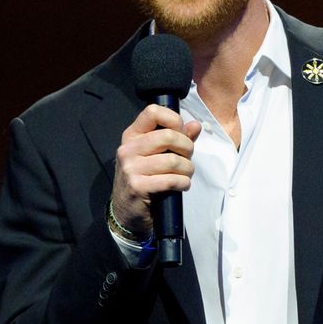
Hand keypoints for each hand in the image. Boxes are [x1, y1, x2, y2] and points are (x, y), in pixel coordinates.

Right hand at [110, 104, 202, 234]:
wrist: (127, 211)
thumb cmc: (145, 179)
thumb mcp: (157, 155)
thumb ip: (178, 139)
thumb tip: (196, 125)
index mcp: (132, 136)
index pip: (153, 112)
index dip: (174, 119)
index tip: (181, 133)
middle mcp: (128, 149)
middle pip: (168, 136)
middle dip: (187, 148)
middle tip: (188, 159)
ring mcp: (131, 168)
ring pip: (173, 160)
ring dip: (187, 169)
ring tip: (185, 175)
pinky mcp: (137, 187)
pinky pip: (170, 180)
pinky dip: (183, 183)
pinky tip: (182, 185)